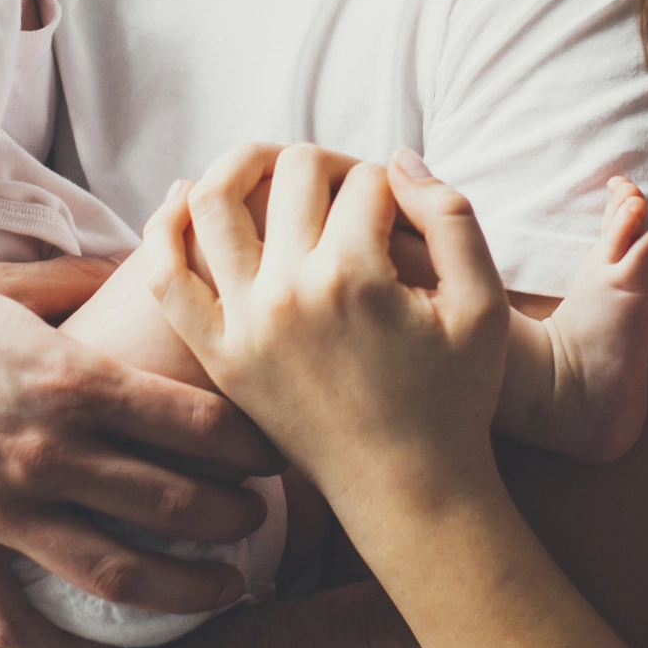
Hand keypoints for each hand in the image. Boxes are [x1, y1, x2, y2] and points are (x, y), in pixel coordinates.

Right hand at [0, 264, 281, 647]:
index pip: (197, 424)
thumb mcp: (7, 283)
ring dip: (182, 593)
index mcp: (70, 379)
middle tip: (262, 526)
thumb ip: (85, 283)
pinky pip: (15, 622)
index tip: (279, 456)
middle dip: (236, 522)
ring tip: (221, 594)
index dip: (254, 448)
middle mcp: (44, 452)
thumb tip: (149, 252)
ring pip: (115, 576)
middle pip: (174, 505)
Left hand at [147, 144, 512, 520]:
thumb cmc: (454, 397)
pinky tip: (185, 199)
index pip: (364, 181)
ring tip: (267, 168)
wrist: (407, 489)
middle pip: (293, 173)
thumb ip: (452, 216)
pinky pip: (165, 275)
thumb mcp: (483, 305)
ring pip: (213, 200)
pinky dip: (164, 226)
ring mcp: (244, 323)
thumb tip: (395, 158)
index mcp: (356, 276)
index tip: (399, 207)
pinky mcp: (218, 354)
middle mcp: (290, 293)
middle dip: (326, 164)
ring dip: (239, 165)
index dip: (389, 181)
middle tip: (346, 191)